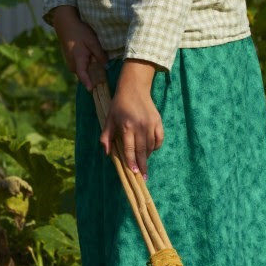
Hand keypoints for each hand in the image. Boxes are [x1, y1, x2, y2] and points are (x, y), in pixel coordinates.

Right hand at [48, 6, 105, 83]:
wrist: (65, 24)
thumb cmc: (80, 32)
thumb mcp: (92, 42)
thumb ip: (100, 55)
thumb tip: (106, 67)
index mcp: (78, 60)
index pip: (83, 76)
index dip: (89, 84)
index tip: (93, 91)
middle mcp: (72, 65)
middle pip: (85, 75)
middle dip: (94, 76)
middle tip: (105, 74)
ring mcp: (69, 63)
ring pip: (83, 71)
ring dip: (90, 69)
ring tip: (98, 62)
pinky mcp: (70, 60)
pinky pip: (80, 66)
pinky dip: (86, 65)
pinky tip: (91, 57)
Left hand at [101, 60, 162, 176]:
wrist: (134, 88)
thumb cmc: (119, 105)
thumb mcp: (109, 120)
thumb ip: (106, 137)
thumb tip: (106, 153)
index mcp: (126, 127)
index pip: (129, 149)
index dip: (131, 162)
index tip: (134, 172)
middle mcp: (139, 126)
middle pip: (142, 150)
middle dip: (142, 165)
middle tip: (143, 177)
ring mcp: (150, 124)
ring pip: (151, 146)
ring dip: (147, 156)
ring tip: (144, 163)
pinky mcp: (158, 121)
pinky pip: (159, 138)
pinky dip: (156, 146)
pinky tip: (151, 150)